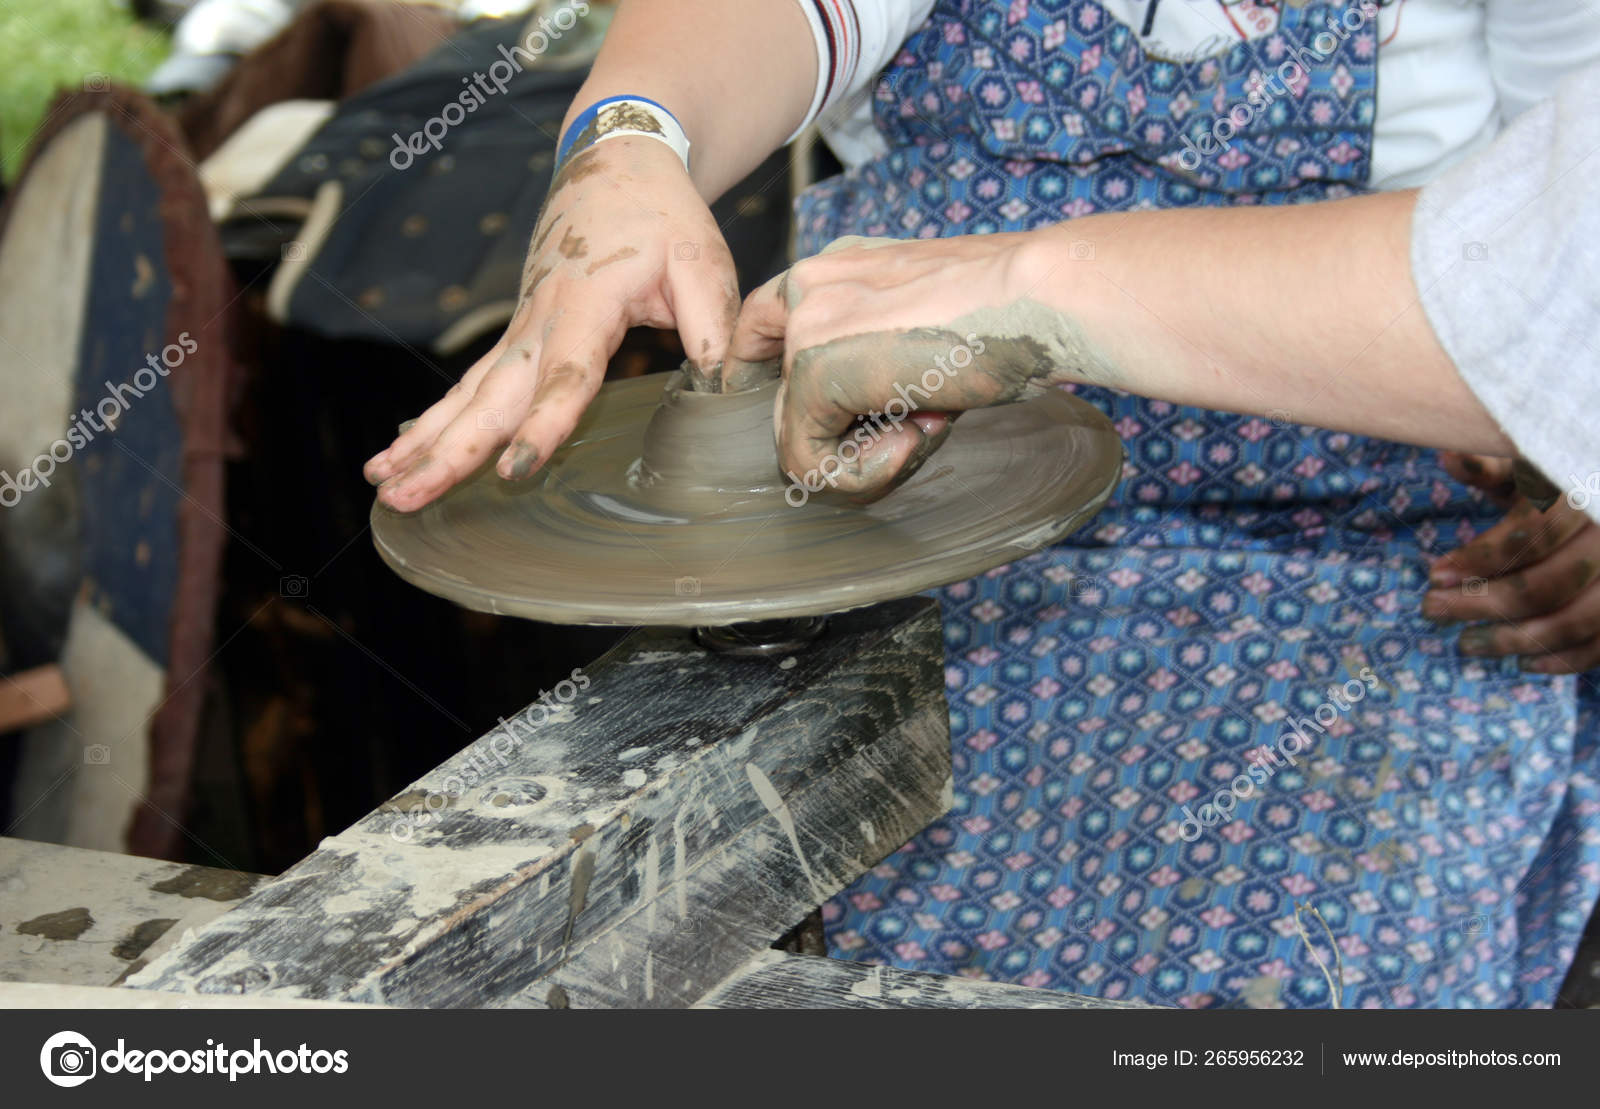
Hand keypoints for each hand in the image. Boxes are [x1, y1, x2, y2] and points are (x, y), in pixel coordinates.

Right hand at [364, 137, 739, 510]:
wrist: (616, 164)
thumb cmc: (661, 216)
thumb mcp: (702, 262)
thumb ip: (711, 323)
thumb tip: (719, 384)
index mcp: (586, 305)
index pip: (563, 376)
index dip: (541, 425)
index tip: (514, 469)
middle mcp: (540, 321)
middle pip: (491, 396)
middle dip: (447, 450)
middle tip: (406, 494)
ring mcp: (520, 329)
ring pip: (468, 394)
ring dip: (424, 440)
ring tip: (384, 485)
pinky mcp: (516, 335)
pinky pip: (470, 386)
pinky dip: (434, 421)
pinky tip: (402, 454)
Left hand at [728, 231, 1069, 501]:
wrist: (1039, 295)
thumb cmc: (1009, 310)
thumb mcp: (927, 326)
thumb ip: (881, 357)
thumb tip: (871, 423)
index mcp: (837, 268)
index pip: (762, 325)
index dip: (765, 380)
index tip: (798, 422)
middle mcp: (810, 286)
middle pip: (785, 398)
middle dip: (846, 440)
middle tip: (914, 435)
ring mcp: (805, 326)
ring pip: (797, 437)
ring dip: (863, 458)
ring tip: (926, 428)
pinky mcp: (813, 370)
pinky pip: (808, 460)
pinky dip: (863, 473)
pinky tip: (917, 436)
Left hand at [1423, 452, 1599, 673]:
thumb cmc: (1562, 483)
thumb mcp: (1530, 468)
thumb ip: (1492, 468)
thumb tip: (1449, 456)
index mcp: (1583, 494)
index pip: (1530, 534)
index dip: (1479, 558)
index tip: (1433, 574)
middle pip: (1545, 584)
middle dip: (1480, 604)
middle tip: (1432, 611)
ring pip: (1574, 621)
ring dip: (1514, 640)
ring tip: (1466, 644)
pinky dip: (1565, 660)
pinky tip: (1524, 664)